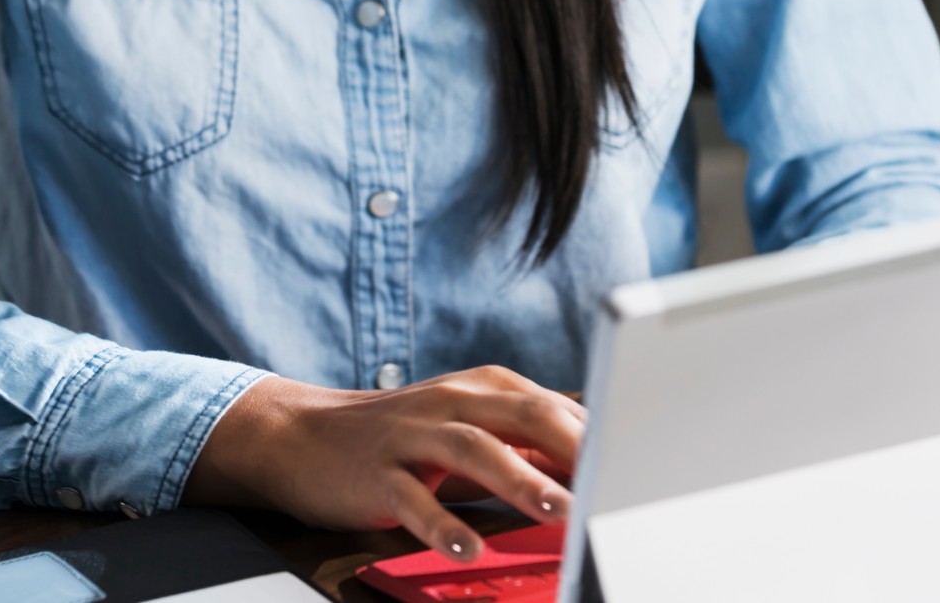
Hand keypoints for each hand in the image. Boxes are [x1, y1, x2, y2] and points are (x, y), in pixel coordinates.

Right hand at [182, 365, 584, 561]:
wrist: (302, 435)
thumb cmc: (401, 439)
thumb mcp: (463, 426)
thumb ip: (522, 442)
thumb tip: (592, 466)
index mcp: (482, 389)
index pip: (550, 406)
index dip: (595, 435)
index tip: (637, 465)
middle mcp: (452, 402)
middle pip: (520, 414)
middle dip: (569, 446)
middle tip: (610, 481)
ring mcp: (413, 434)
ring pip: (474, 450)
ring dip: (519, 479)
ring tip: (559, 509)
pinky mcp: (379, 472)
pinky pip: (415, 498)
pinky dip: (444, 524)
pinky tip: (469, 549)